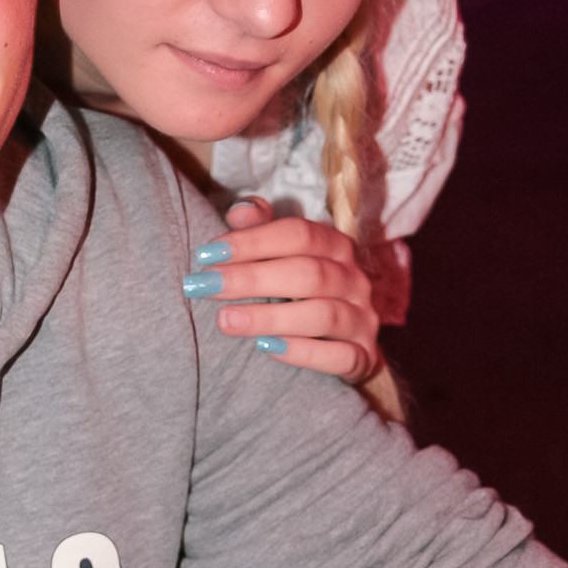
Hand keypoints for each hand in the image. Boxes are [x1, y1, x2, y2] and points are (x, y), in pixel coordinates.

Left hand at [185, 196, 377, 381]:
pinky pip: (340, 356)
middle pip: (308, 273)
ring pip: (323, 315)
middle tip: (204, 287)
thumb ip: (262, 232)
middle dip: (251, 278)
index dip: (252, 241)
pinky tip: (266, 348)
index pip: (298, 234)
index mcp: (335, 247)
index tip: (207, 253)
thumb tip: (241, 210)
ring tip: (225, 320)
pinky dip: (303, 352)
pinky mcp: (363, 356)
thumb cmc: (301, 294)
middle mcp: (354, 279)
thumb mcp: (283, 258)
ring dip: (269, 318)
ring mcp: (362, 319)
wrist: (343, 346)